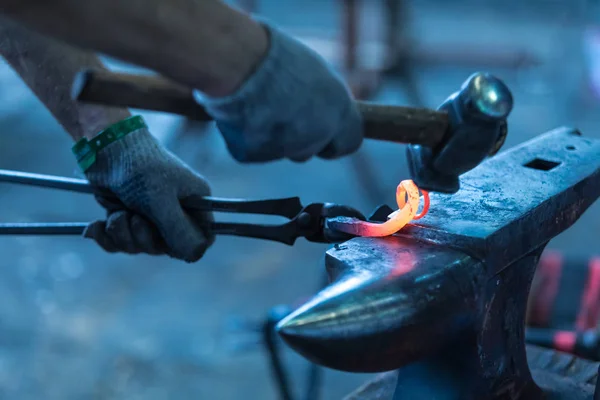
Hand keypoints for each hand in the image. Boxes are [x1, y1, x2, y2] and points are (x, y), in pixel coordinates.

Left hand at [83, 125, 213, 261]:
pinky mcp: (128, 216)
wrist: (104, 147)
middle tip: (135, 219)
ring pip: (142, 246)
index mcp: (195, 203)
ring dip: (123, 235)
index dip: (188, 247)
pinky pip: (121, 242)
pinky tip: (95, 226)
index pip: (203, 237)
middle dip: (145, 239)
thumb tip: (196, 255)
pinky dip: (107, 236)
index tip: (168, 246)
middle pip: (167, 248)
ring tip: (117, 214)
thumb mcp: (161, 201)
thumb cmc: (140, 168)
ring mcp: (151, 215)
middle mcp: (177, 211)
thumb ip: (179, 231)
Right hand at [194, 21, 362, 162]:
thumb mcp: (314, 72)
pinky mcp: (257, 154)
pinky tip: (243, 114)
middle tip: (282, 114)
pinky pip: (255, 150)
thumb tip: (323, 106)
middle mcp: (318, 134)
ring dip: (274, 137)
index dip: (336, 138)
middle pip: (311, 150)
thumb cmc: (278, 57)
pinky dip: (250, 138)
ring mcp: (287, 148)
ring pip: (282, 151)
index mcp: (339, 111)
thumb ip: (324, 97)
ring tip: (259, 105)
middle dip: (300, 139)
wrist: (242, 63)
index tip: (326, 131)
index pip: (351, 141)